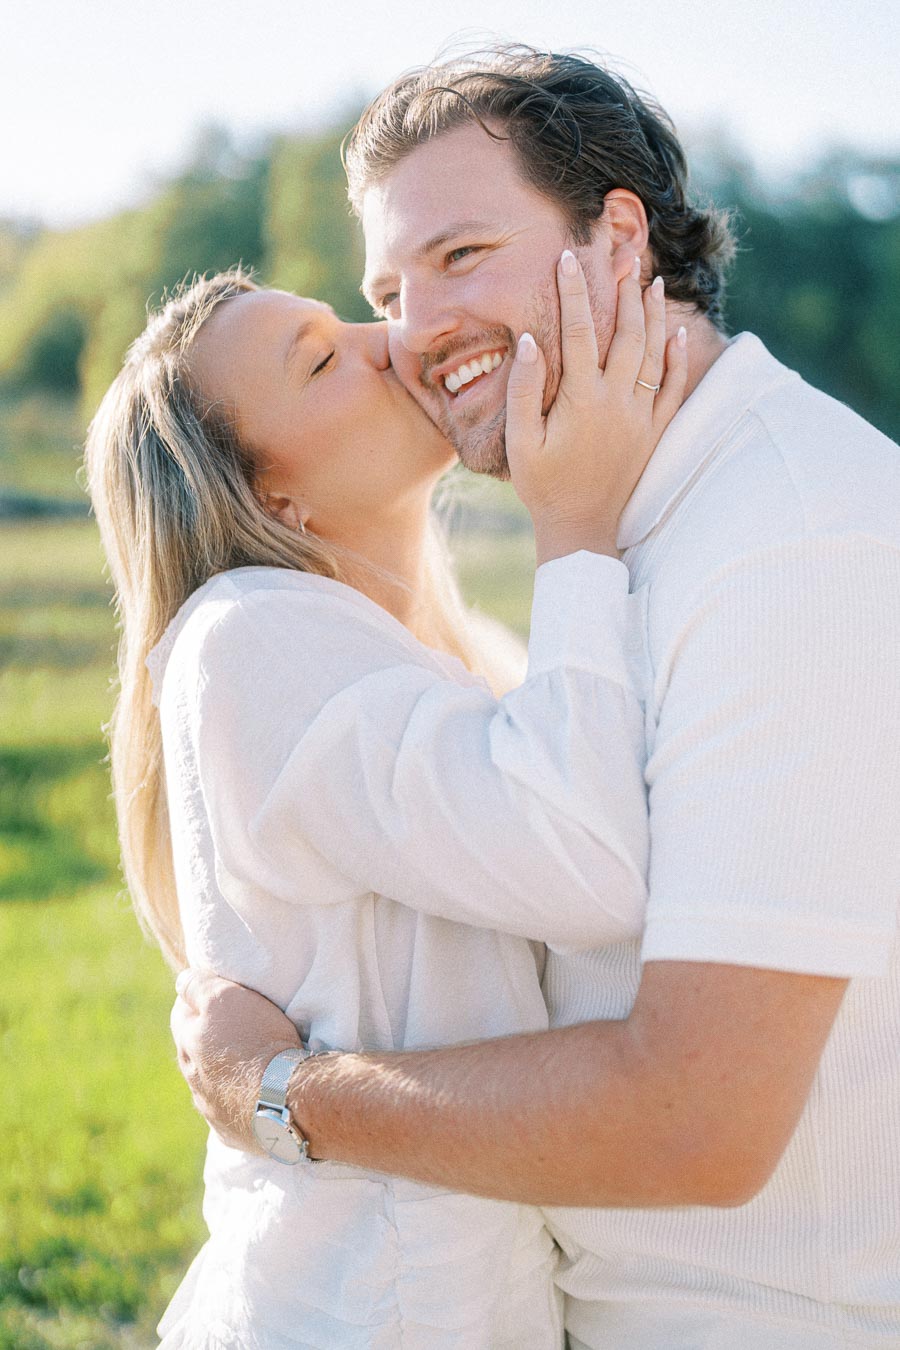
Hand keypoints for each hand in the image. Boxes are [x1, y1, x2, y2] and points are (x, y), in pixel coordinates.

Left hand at [171, 969, 300, 1150]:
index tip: (220, 991)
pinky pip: (231, 1111)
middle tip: (239, 1025)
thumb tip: (182, 982)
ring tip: (252, 1061)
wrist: (287, 1099)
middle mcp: (194, 1081)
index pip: (182, 1012)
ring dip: (225, 1071)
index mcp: (188, 1046)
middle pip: (195, 1050)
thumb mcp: (225, 998)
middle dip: (210, 1037)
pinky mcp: (233, 1133)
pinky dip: (240, 1099)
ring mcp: (212, 1110)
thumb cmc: (257, 1042)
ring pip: (212, 1083)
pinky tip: (257, 1094)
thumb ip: (198, 987)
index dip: (200, 998)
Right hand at [505, 251, 687, 563]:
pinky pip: (672, 389)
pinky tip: (677, 335)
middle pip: (625, 333)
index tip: (569, 258)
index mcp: (581, 400)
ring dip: (654, 315)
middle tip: (625, 255)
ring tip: (652, 282)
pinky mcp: (653, 433)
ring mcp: (640, 417)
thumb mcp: (520, 442)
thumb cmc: (543, 487)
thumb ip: (523, 390)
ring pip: (653, 354)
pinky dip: (676, 359)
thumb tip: (530, 341)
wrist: (583, 530)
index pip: (579, 331)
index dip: (574, 291)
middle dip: (623, 290)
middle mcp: (617, 401)